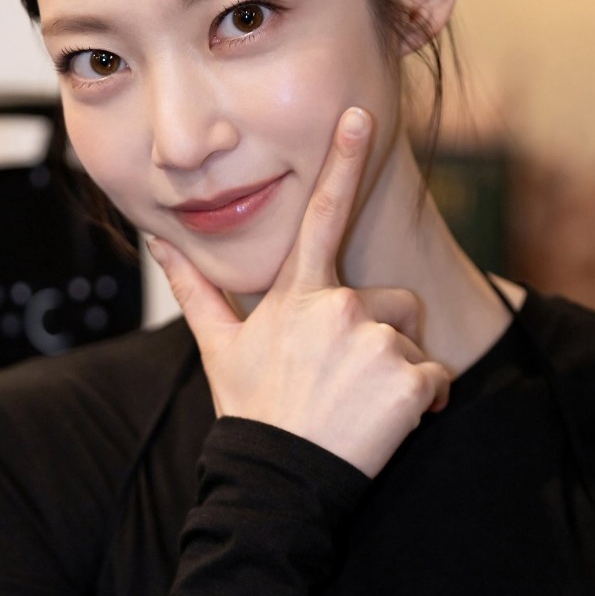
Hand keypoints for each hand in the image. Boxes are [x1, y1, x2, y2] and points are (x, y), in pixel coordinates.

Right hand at [149, 110, 450, 480]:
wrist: (276, 480)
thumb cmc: (252, 411)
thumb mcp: (218, 345)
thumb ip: (194, 286)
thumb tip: (157, 238)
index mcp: (298, 294)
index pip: (322, 215)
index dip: (340, 162)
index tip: (359, 115)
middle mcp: (339, 307)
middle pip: (395, 301)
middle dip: (387, 335)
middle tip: (348, 381)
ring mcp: (376, 342)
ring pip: (415, 340)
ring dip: (402, 372)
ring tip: (361, 406)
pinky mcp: (410, 380)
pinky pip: (437, 378)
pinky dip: (425, 403)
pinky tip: (389, 425)